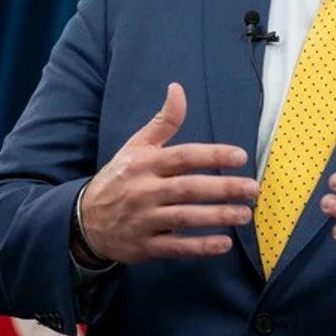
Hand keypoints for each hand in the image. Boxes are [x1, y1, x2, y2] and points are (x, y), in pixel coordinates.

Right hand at [77, 82, 257, 264]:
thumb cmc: (119, 178)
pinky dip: (200, 247)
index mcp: (144, 164)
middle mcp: (144, 191)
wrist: (83, 221)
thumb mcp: (136, 147)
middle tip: (252, 189)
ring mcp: (144, 220)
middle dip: (223, 189)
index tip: (240, 156)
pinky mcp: (145, 246)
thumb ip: (162, 122)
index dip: (213, 155)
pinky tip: (224, 244)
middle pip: (189, 188)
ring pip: (185, 218)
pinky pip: (176, 247)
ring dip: (218, 217)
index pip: (183, 156)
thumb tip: (178, 88)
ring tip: (245, 215)